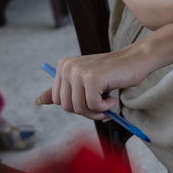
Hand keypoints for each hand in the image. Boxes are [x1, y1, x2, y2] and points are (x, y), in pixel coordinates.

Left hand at [35, 45, 151, 120]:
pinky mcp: (92, 78)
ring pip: (79, 108)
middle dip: (85, 111)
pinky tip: (113, 99)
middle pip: (66, 106)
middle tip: (101, 106)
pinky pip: (93, 106)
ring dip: (96, 113)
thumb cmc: (112, 73)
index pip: (57, 100)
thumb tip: (37, 101)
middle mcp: (67, 67)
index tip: (89, 101)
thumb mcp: (84, 81)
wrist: (135, 60)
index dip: (75, 106)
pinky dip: (105, 108)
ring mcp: (78, 72)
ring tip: (108, 103)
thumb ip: (62, 90)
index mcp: (62, 66)